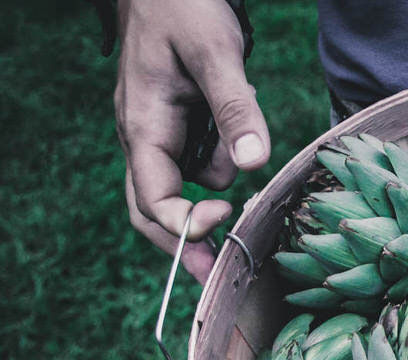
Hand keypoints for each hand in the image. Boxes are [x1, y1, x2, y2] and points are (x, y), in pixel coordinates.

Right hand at [114, 0, 269, 282]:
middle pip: (153, 209)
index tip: (226, 220)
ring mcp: (161, 132)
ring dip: (219, 188)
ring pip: (185, 185)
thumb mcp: (216, 55)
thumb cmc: (183, 6)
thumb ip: (235, 110)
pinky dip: (224, 161)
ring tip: (249, 155)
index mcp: (144, 127)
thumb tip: (254, 166)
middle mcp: (146, 137)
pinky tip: (243, 133)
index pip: (154, 201)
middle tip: (221, 275)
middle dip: (187, 242)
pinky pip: (200, 160)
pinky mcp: (180, 125)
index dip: (187, 224)